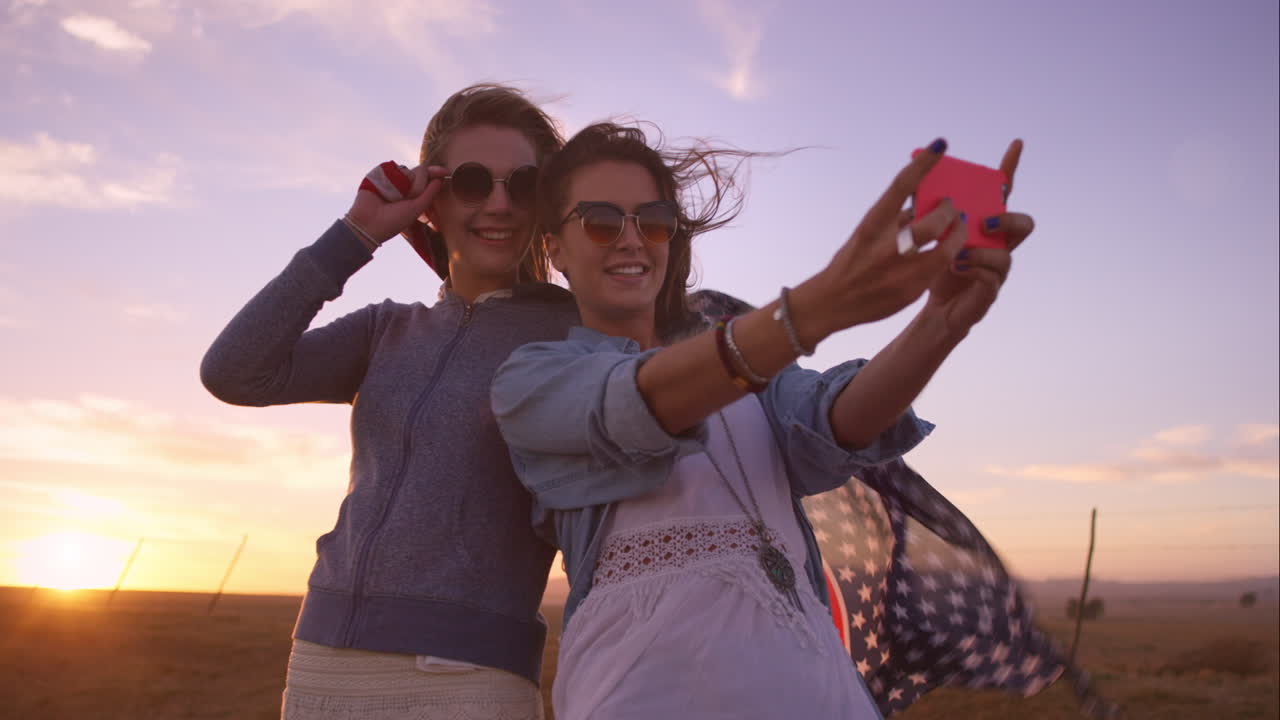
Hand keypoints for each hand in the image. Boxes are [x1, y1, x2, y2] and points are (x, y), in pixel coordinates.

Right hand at [346, 163, 447, 243]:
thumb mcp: (416, 208)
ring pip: (407, 170)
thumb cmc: (394, 221)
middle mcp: (404, 185)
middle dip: (418, 184)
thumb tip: (440, 179)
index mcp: (414, 194)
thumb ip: (429, 194)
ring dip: (405, 184)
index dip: (436, 173)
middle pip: (420, 172)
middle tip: (410, 197)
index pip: (427, 179)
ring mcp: (392, 179)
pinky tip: (385, 190)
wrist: (369, 224)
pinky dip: (391, 178)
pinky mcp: (379, 174)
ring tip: (394, 198)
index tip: (446, 171)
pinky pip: (391, 168)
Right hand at [791, 139, 965, 344]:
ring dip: (957, 235)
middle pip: (933, 222)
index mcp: (871, 225)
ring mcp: (899, 272)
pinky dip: (948, 258)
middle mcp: (885, 247)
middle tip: (952, 207)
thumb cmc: (854, 260)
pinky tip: (949, 253)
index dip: (924, 164)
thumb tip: (926, 200)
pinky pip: (939, 270)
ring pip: (945, 249)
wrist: (832, 302)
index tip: (941, 145)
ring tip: (958, 229)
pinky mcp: (910, 291)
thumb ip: (896, 218)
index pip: (901, 186)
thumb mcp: (868, 234)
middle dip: (949, 211)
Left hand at [923, 140, 1034, 333]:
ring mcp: (996, 270)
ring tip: (958, 254)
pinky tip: (957, 268)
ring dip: (983, 252)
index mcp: (983, 227)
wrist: (926, 307)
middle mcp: (996, 247)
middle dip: (1007, 219)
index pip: (1001, 196)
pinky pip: (992, 280)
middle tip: (983, 221)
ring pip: (1007, 256)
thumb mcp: (925, 235)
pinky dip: (975, 271)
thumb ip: (927, 212)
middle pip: (1022, 225)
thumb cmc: (928, 268)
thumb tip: (918, 180)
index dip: (1010, 170)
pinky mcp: (987, 294)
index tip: (1015, 144)